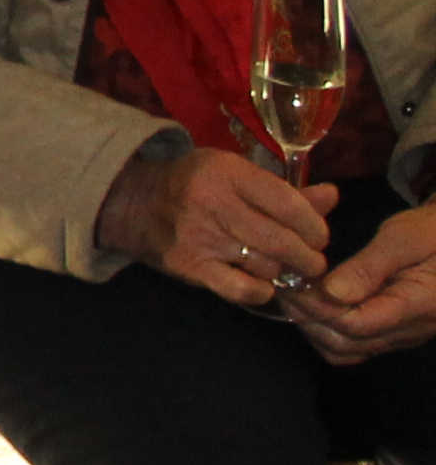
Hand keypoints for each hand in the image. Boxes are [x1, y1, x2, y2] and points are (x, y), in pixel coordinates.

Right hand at [93, 145, 332, 307]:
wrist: (131, 202)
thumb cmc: (194, 185)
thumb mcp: (234, 175)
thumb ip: (284, 191)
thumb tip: (333, 196)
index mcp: (227, 173)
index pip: (288, 203)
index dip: (314, 226)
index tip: (319, 237)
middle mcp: (212, 202)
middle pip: (282, 240)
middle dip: (308, 258)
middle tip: (311, 262)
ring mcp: (199, 236)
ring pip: (266, 265)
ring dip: (283, 273)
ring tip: (284, 270)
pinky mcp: (189, 265)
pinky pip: (241, 289)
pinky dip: (260, 291)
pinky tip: (261, 284)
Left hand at [288, 199, 435, 364]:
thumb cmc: (433, 233)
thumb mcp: (403, 239)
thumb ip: (369, 267)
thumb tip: (332, 293)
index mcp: (418, 306)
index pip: (357, 325)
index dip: (318, 307)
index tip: (294, 281)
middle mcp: (410, 331)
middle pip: (347, 344)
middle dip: (308, 317)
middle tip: (285, 285)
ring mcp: (401, 336)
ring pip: (346, 351)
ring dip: (313, 327)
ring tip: (294, 293)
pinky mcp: (393, 333)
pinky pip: (354, 346)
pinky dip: (326, 331)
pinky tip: (313, 304)